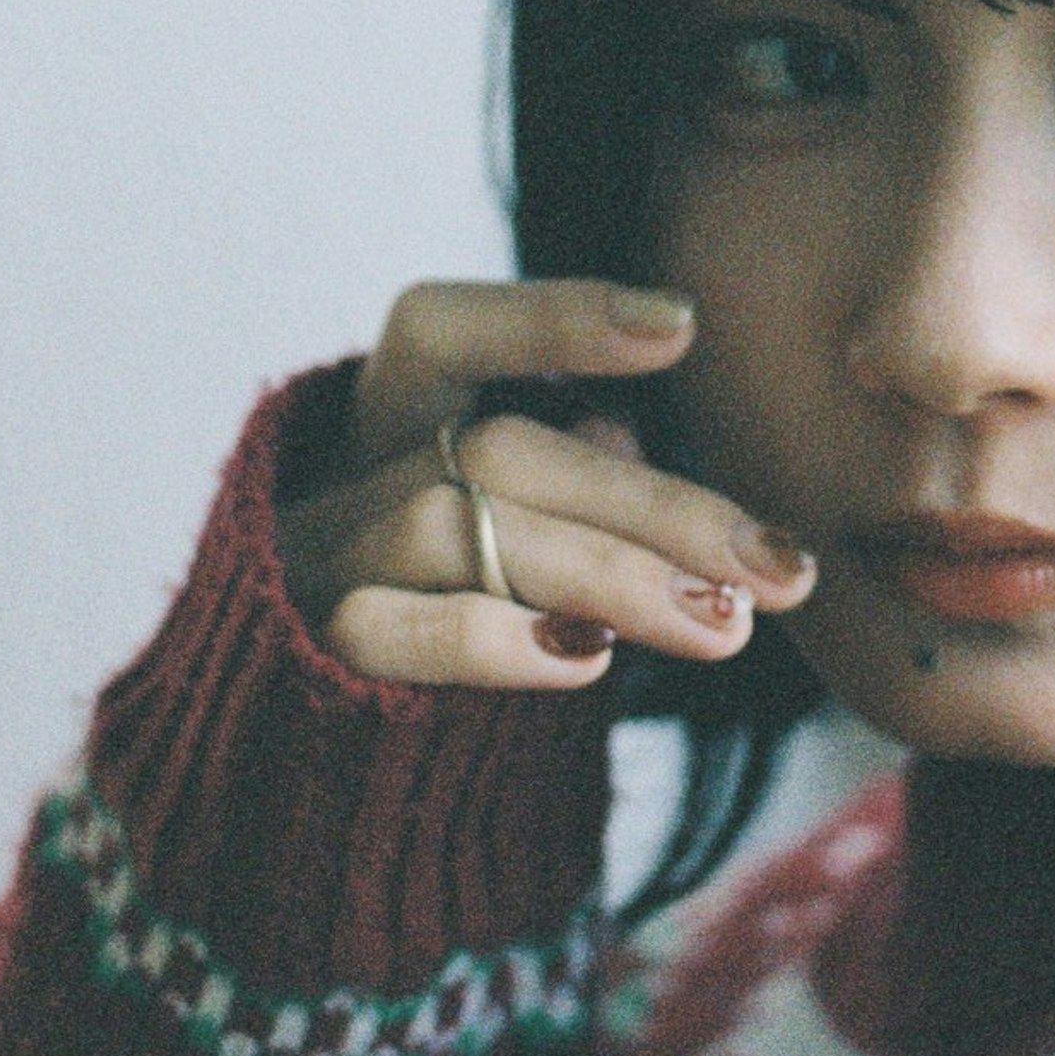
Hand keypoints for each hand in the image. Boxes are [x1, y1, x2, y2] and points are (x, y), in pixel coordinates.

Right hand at [275, 279, 818, 689]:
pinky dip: (489, 638)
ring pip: (458, 532)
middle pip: (500, 452)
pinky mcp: (303, 655)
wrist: (275, 737)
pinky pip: (386, 630)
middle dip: (656, 506)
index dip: (554, 318)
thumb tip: (618, 434)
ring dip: (605, 576)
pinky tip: (584, 660)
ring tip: (719, 625)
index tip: (682, 326)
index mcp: (388, 417)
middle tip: (779, 566)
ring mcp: (314, 559)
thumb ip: (559, 472)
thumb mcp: (497, 523)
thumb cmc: (430, 609)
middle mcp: (341, 471)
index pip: (442, 327)